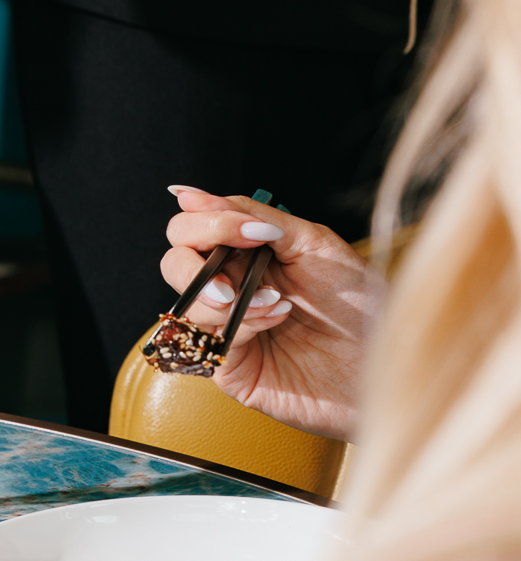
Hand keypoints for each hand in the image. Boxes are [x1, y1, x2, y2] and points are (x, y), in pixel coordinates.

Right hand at [161, 189, 385, 440]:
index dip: (204, 222)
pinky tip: (276, 322)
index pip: (190, 228)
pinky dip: (240, 324)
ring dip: (229, 297)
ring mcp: (226, 329)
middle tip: (236, 277)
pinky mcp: (228, 368)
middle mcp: (230, 287)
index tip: (245, 231)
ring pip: (186, 303)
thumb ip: (253, 216)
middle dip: (199, 263)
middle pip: (173, 262)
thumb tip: (189, 193)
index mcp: (246, 253)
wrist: (387, 359)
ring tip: (277, 304)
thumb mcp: (311, 243)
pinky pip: (208, 340)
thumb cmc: (360, 302)